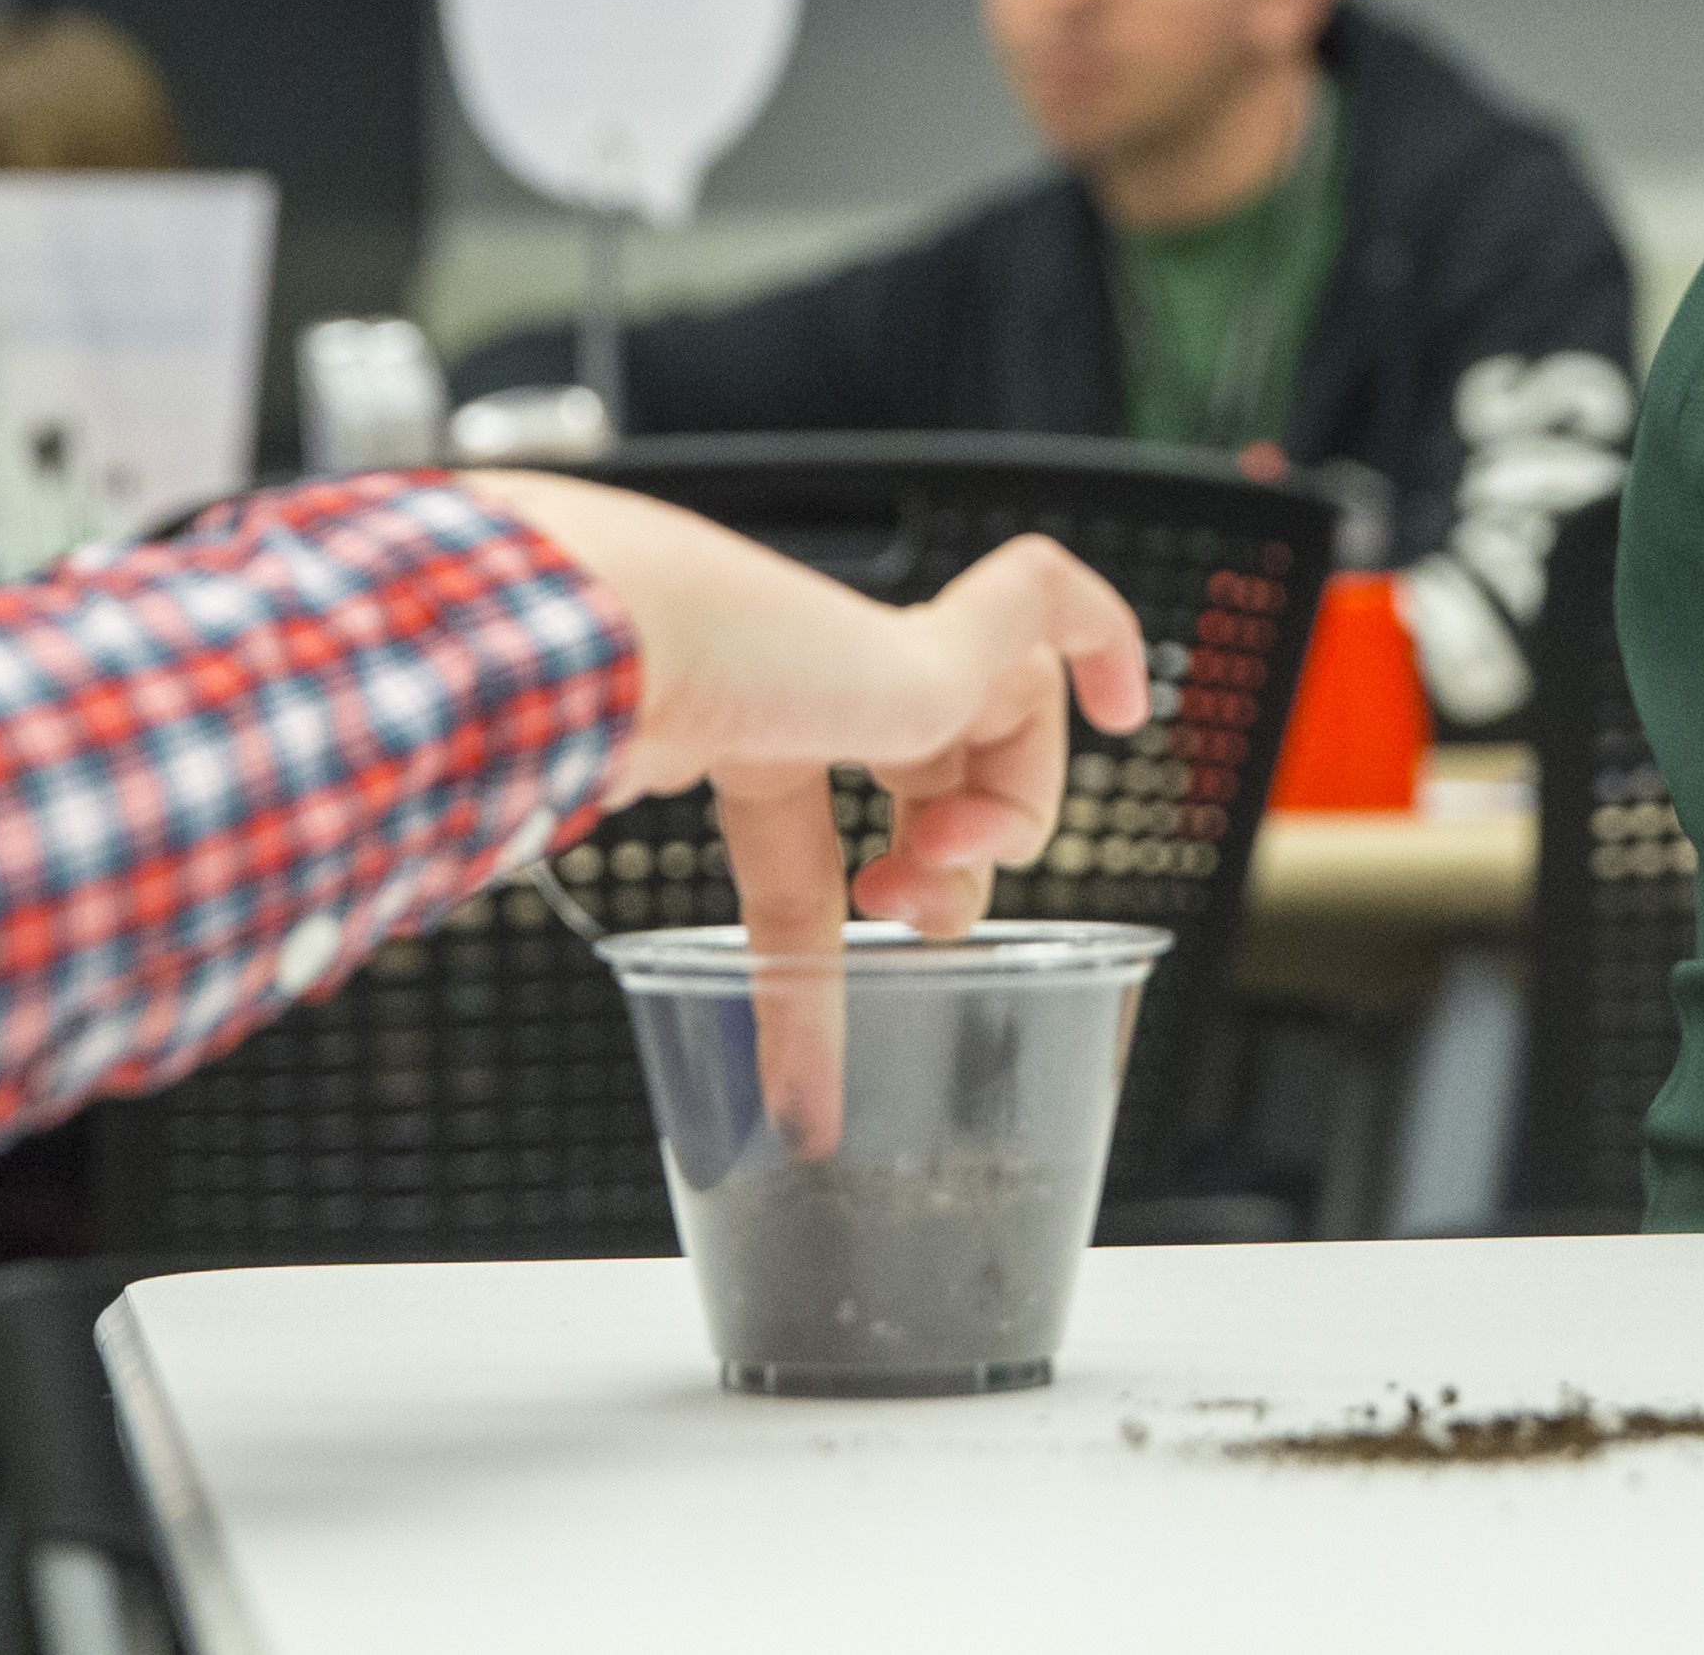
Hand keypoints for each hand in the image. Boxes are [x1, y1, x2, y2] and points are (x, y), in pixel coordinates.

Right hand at [472, 486, 1152, 1147]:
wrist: (611, 641)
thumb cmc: (575, 734)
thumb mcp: (620, 872)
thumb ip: (683, 963)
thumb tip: (750, 1108)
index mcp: (731, 733)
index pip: (797, 869)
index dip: (807, 986)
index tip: (808, 1097)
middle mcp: (809, 680)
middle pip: (931, 777)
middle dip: (945, 877)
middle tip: (905, 918)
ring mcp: (875, 646)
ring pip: (1004, 711)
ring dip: (1009, 815)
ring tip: (941, 863)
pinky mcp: (939, 630)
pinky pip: (1044, 595)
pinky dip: (1099, 633)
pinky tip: (1128, 708)